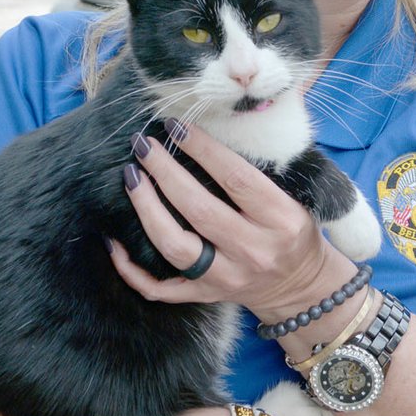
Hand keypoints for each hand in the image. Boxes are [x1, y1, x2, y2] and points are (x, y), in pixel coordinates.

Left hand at [109, 125, 348, 319]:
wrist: (301, 286)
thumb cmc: (294, 229)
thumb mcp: (296, 197)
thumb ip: (265, 167)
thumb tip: (228, 119)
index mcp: (280, 219)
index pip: (235, 179)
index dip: (202, 150)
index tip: (176, 126)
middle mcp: (253, 250)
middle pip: (199, 209)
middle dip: (165, 173)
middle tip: (143, 146)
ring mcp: (227, 277)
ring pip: (175, 246)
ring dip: (146, 209)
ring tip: (132, 178)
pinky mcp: (206, 295)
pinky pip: (160, 288)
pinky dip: (131, 269)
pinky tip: (114, 242)